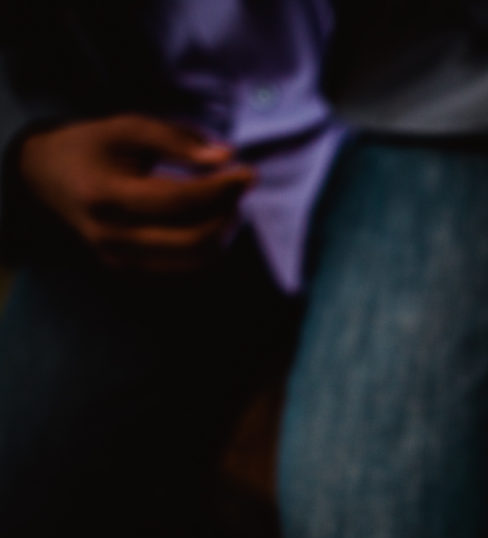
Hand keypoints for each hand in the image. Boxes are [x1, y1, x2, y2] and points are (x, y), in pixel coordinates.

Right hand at [18, 114, 253, 271]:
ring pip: (197, 259)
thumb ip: (177, 139)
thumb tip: (227, 157)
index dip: (220, 188)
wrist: (48, 177)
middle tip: (239, 185)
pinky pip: (187, 264)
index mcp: (104, 196)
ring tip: (226, 198)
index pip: (177, 200)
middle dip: (228, 212)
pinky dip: (209, 241)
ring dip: (224, 230)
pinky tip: (210, 214)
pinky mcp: (131, 270)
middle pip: (194, 240)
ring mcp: (120, 260)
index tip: (249, 172)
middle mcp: (110, 236)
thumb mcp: (129, 127)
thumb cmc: (95, 146)